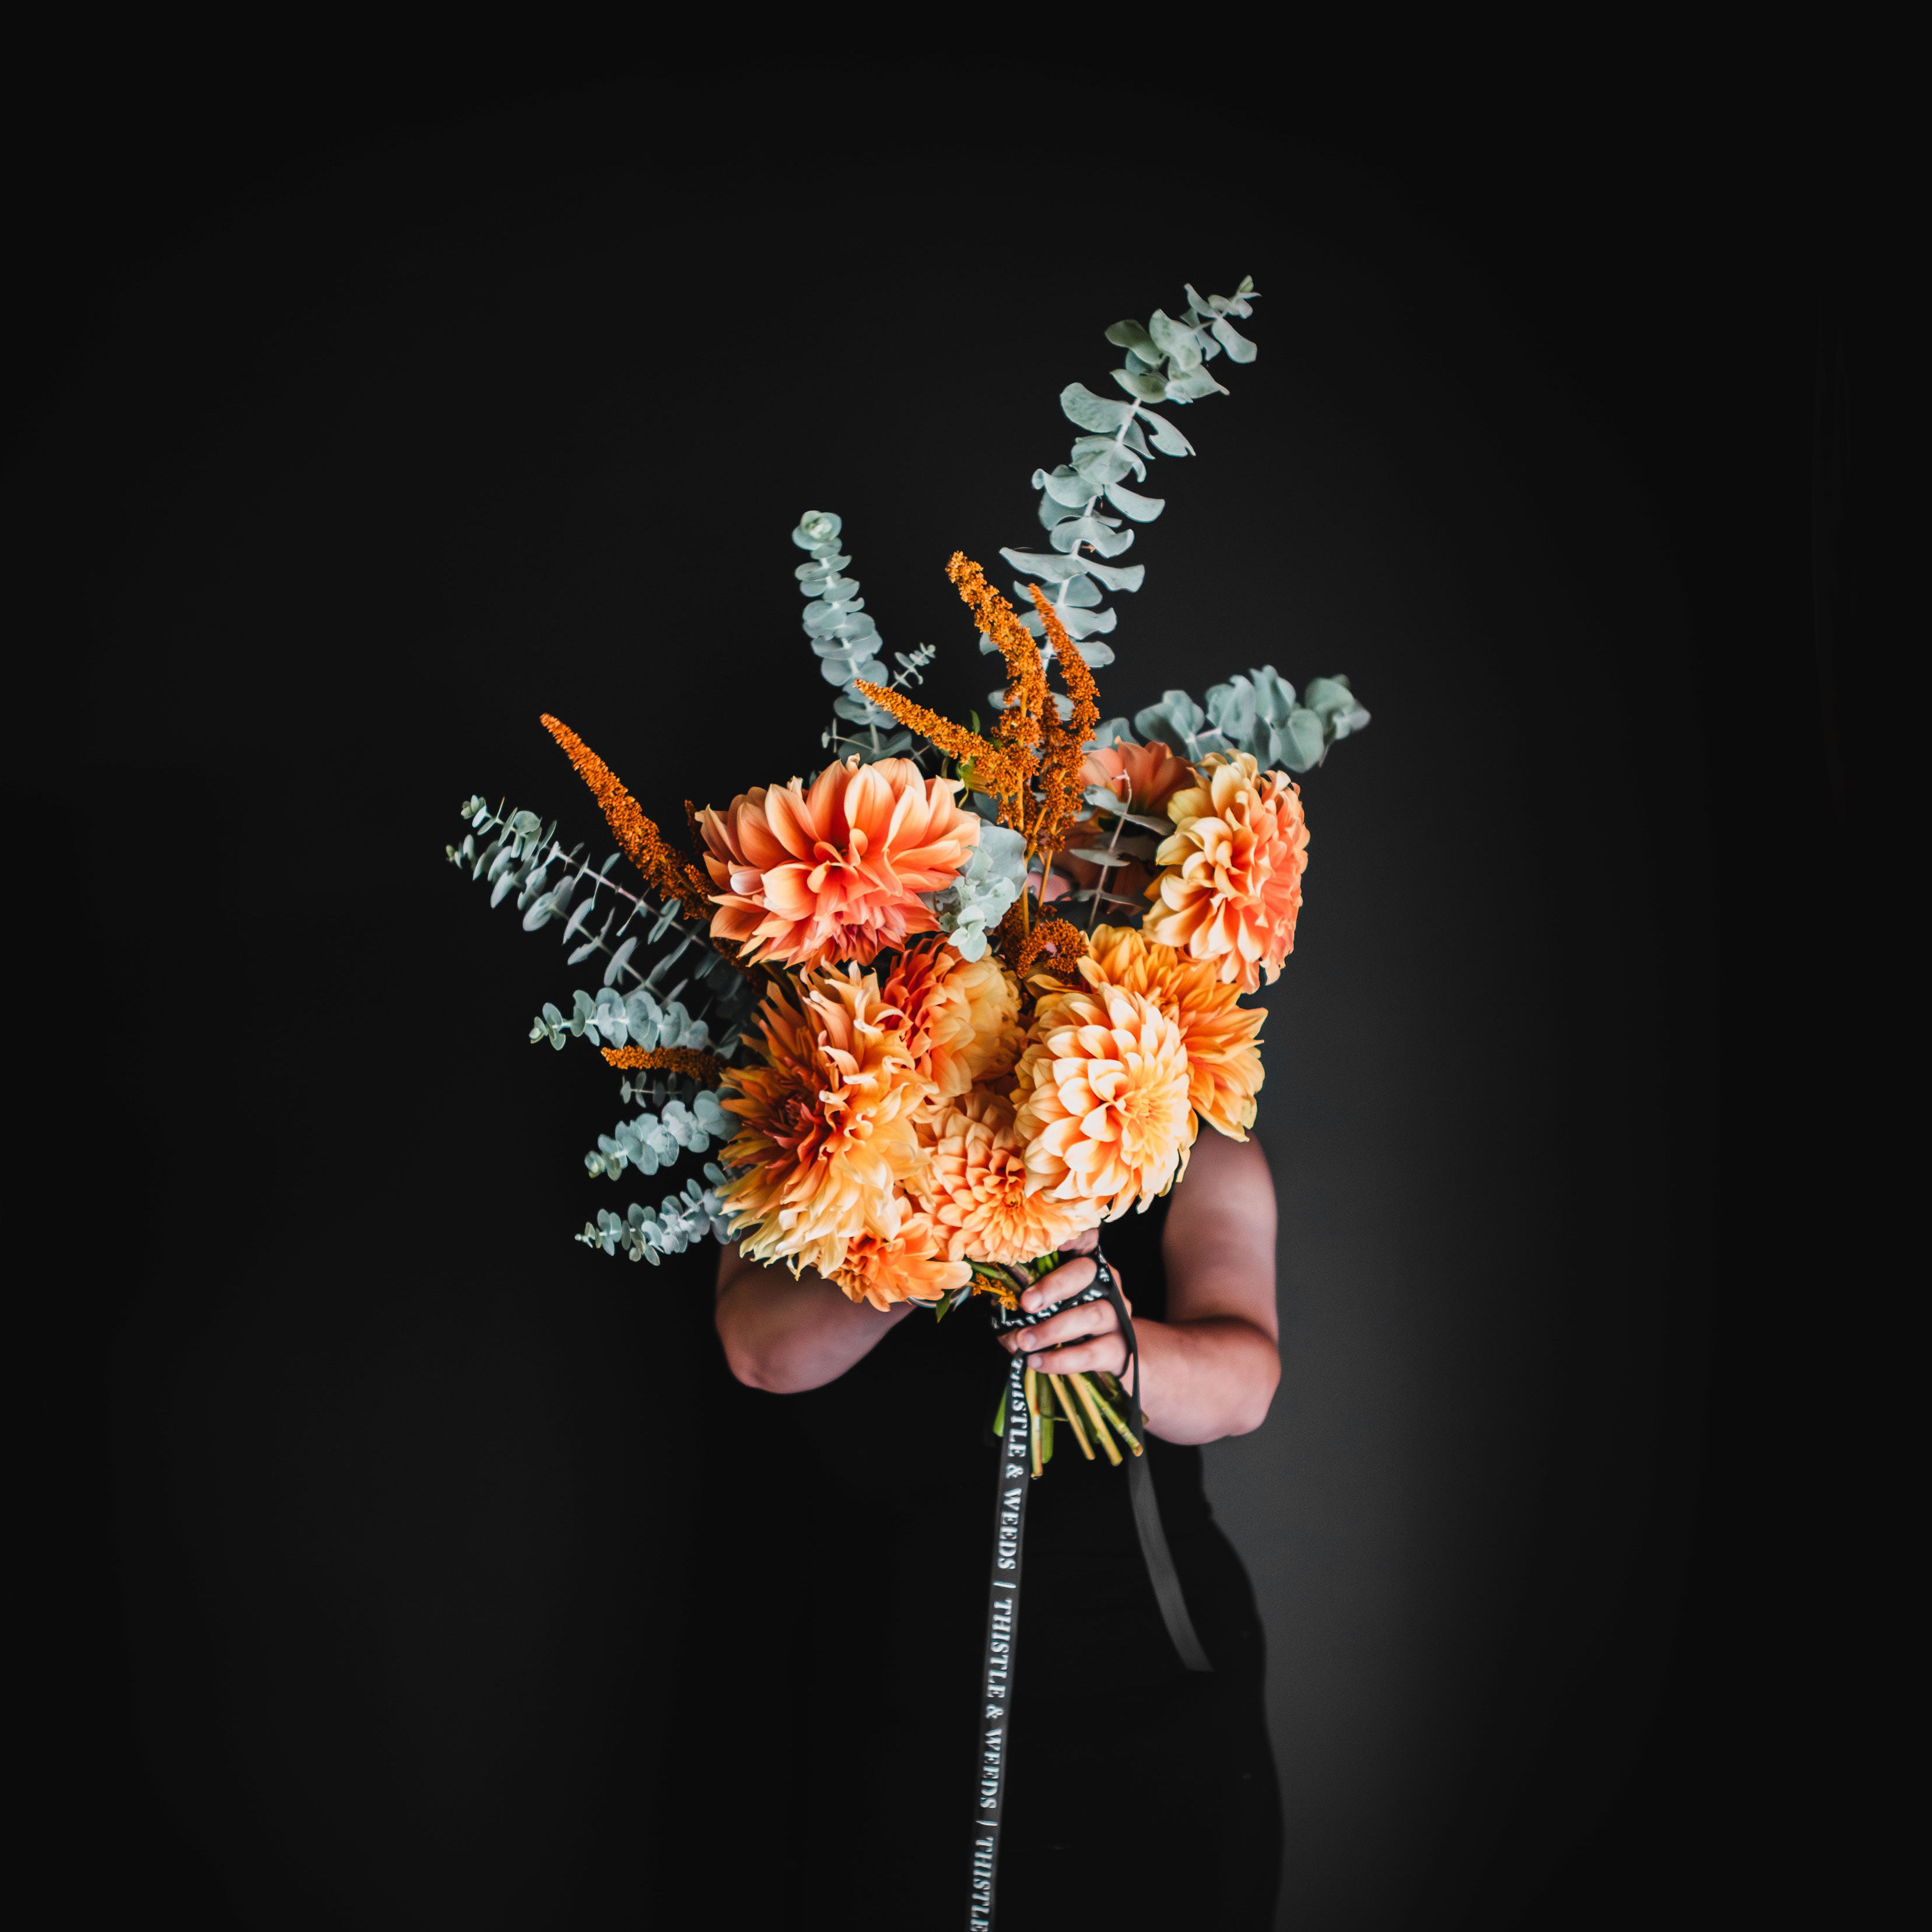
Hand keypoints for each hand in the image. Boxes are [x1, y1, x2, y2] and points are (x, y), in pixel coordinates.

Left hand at [995, 1232, 1133, 1385]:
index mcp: (1086, 1264)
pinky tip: (1037, 1361)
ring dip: (1052, 1329)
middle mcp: (1106, 1283)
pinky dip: (1060, 1359)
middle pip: (1085, 1273)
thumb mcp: (1050, 1303)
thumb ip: (1028, 1297)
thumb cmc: (1067, 1320)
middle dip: (1053, 1287)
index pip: (1087, 1238)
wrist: (1107, 1355)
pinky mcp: (1118, 1347)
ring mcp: (1117, 1315)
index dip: (1075, 1234)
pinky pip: (1091, 1353)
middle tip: (1026, 1304)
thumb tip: (996, 1300)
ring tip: (1025, 1341)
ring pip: (1091, 1314)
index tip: (1056, 1241)